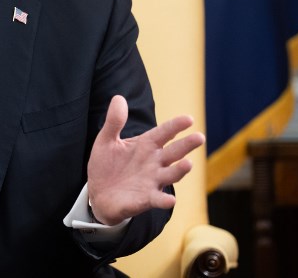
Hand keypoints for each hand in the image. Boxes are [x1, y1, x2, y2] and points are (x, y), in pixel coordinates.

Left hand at [87, 95, 204, 225]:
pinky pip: (158, 199)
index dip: (175, 126)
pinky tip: (170, 200)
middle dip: (186, 145)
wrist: (98, 194)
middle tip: (199, 137)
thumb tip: (118, 97)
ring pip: (171, 175)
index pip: (164, 133)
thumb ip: (114, 121)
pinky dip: (164, 200)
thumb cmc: (106, 165)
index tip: (189, 119)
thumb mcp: (106, 140)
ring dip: (180, 170)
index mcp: (146, 145)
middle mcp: (154, 162)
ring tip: (188, 163)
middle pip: (174, 152)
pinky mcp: (145, 199)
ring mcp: (152, 181)